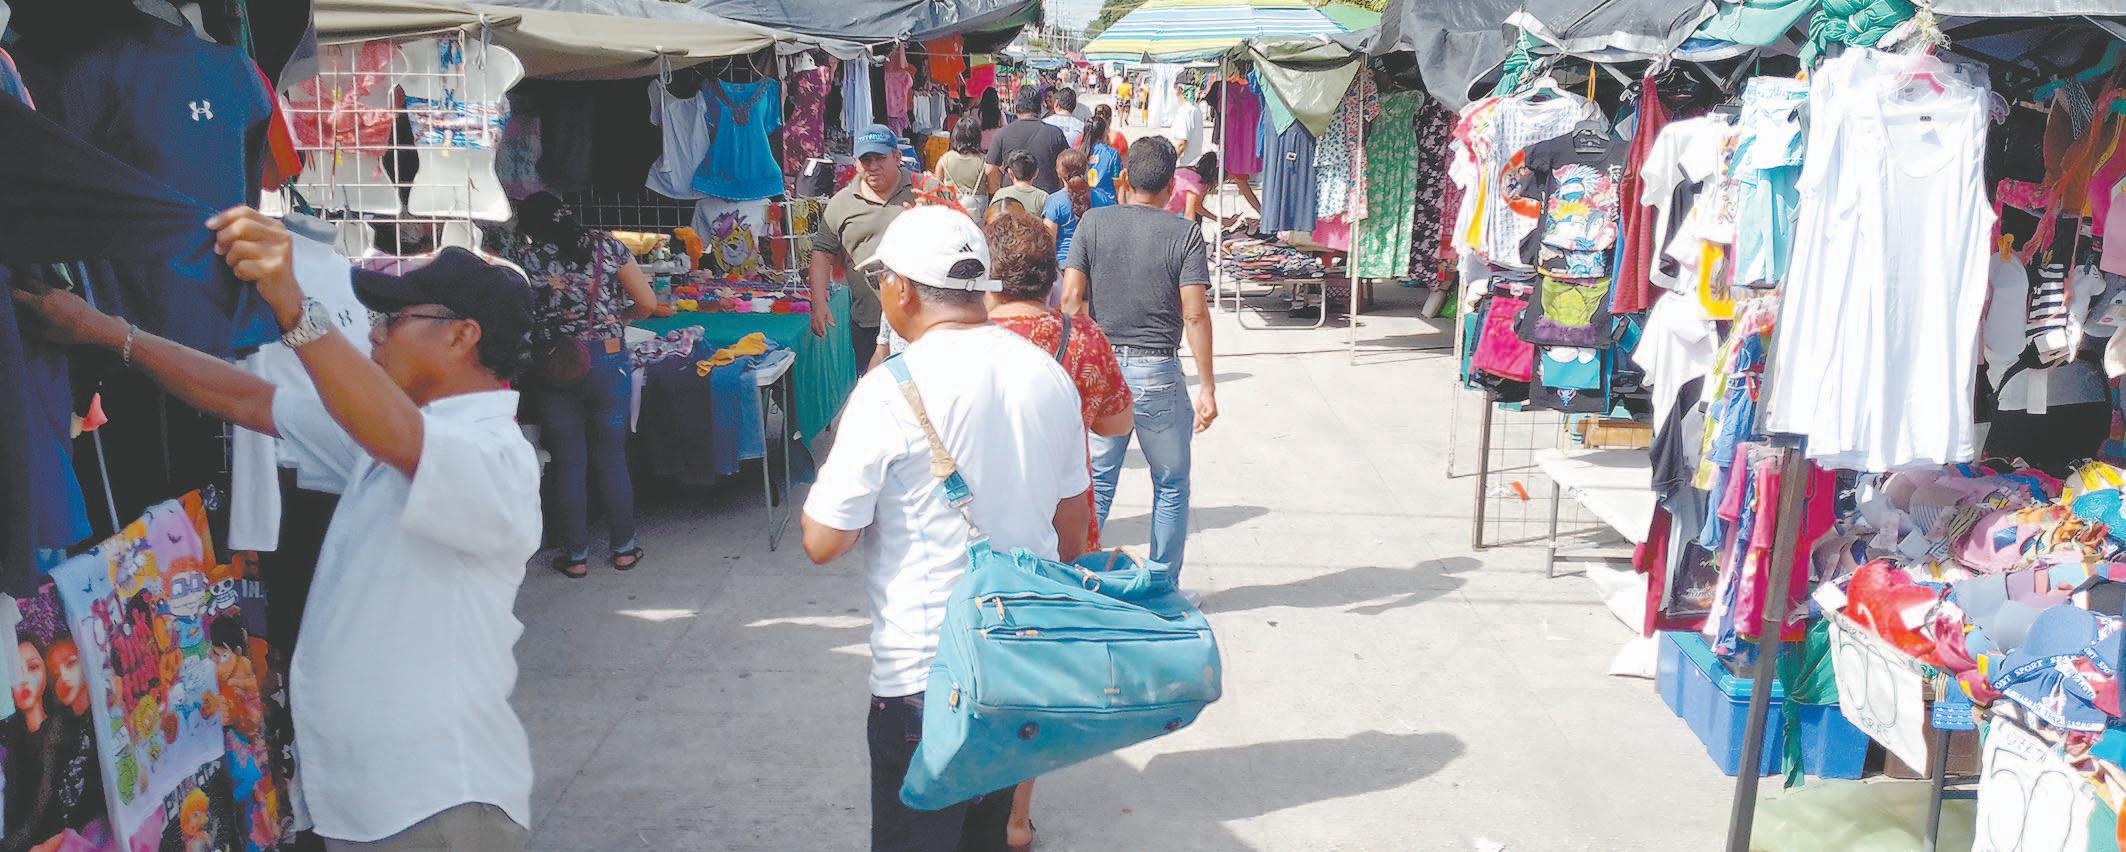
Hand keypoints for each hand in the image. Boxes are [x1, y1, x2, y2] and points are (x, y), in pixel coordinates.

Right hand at [10, 285, 127, 349]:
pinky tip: (48, 300)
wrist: (98, 325)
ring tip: (29, 294)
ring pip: (42, 285)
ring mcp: (60, 290)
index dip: (8, 293)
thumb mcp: (47, 334)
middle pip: (29, 282)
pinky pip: (52, 289)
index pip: (17, 293)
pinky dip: (46, 292)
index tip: (5, 296)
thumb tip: (18, 320)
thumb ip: (29, 326)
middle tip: (15, 290)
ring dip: (34, 287)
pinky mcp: (70, 292)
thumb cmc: (71, 333)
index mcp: (40, 302)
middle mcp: (48, 292)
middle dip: (20, 284)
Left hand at [206, 207, 302, 328]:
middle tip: (220, 250)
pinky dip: (239, 272)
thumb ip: (244, 232)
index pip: (245, 211)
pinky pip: (243, 266)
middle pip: (241, 225)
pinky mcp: (274, 268)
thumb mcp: (259, 244)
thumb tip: (214, 226)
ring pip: (239, 247)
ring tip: (238, 266)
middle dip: (224, 238)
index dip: (224, 217)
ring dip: (231, 259)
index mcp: (275, 227)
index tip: (209, 225)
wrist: (286, 295)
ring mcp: (279, 252)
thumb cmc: (267, 269)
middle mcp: (280, 236)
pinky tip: (247, 276)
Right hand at [810, 303, 835, 336]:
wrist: (816, 302)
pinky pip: (811, 326)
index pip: (821, 326)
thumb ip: (830, 319)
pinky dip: (813, 330)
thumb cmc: (824, 307)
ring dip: (816, 333)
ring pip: (813, 328)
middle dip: (819, 333)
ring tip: (820, 336)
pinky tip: (816, 333)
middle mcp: (815, 319)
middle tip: (823, 337)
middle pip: (816, 328)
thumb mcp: (828, 312)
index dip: (823, 331)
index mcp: (820, 317)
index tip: (825, 334)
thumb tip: (833, 325)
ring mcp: (812, 319)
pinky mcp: (810, 320)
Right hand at [1193, 386, 1217, 432]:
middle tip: (1197, 415)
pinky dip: (1202, 413)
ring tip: (1201, 409)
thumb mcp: (1198, 412)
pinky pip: (1205, 417)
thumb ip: (1197, 420)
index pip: (1206, 426)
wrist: (1205, 393)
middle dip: (1199, 421)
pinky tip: (1204, 407)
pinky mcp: (1213, 412)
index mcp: (1210, 417)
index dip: (1200, 430)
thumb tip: (1194, 427)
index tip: (1194, 432)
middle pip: (1205, 425)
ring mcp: (1214, 414)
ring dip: (1200, 416)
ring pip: (1204, 421)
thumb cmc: (1202, 401)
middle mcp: (1213, 417)